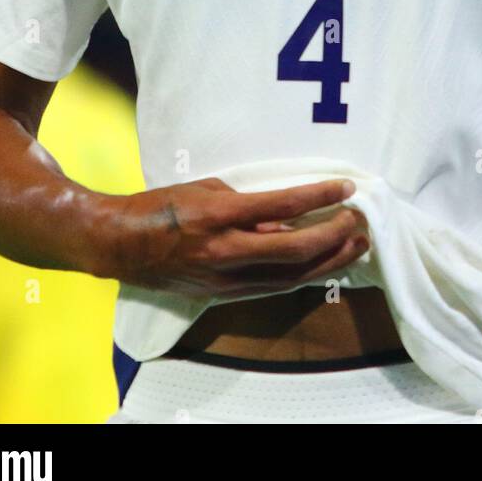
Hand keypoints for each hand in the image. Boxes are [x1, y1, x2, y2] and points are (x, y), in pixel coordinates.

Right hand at [98, 176, 369, 297]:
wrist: (123, 244)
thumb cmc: (163, 206)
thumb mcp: (207, 190)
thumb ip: (248, 204)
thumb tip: (286, 218)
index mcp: (221, 215)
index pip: (284, 206)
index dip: (320, 196)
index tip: (346, 187)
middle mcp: (227, 250)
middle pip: (296, 250)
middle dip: (334, 236)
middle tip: (358, 220)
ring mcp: (226, 278)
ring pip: (291, 276)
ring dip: (329, 261)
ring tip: (355, 245)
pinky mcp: (224, 294)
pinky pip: (273, 287)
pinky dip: (303, 276)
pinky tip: (323, 266)